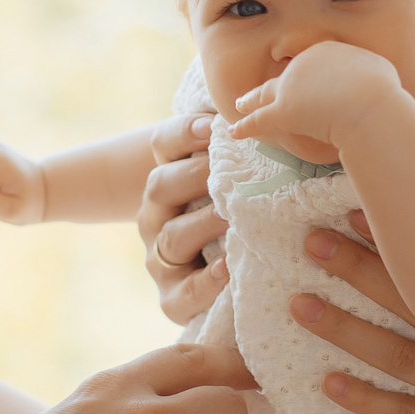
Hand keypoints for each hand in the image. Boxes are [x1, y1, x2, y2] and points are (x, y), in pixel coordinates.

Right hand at [138, 111, 228, 325]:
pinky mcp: (172, 297)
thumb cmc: (238, 212)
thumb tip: (259, 115)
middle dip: (195, 177)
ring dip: (202, 226)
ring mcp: (160, 256)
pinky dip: (203, 283)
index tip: (214, 125)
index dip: (184, 131)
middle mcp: (156, 213)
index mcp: (168, 175)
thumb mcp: (236, 179)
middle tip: (228, 174)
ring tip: (231, 220)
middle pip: (161, 185)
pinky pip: (181, 294)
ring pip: (171, 236)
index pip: (164, 143)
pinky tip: (227, 270)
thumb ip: (239, 149)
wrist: (224, 277)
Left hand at [229, 41, 402, 153]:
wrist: (368, 102)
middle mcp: (303, 65)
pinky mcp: (283, 111)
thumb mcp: (378, 71)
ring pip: (264, 93)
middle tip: (262, 88)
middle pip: (284, 74)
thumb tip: (371, 79)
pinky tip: (234, 132)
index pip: (310, 63)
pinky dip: (245, 126)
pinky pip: (259, 120)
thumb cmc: (380, 90)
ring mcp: (290, 87)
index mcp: (324, 52)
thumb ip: (367, 73)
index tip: (307, 83)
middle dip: (273, 83)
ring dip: (250, 99)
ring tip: (239, 104)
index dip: (306, 74)